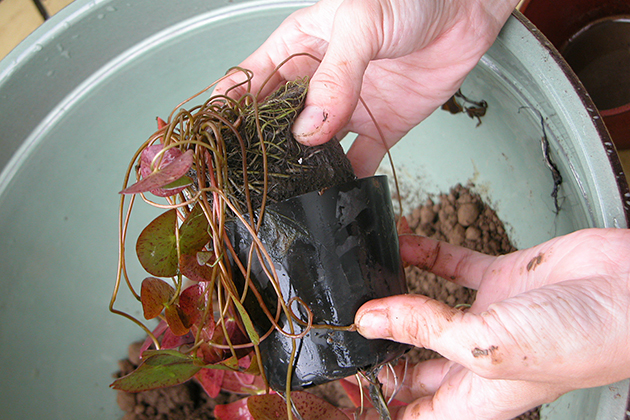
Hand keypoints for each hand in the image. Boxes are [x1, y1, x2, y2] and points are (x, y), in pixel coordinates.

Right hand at [213, 0, 517, 176]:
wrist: (467, 7)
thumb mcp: (361, 24)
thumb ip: (335, 77)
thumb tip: (307, 131)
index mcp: (298, 48)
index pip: (249, 83)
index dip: (228, 112)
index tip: (214, 144)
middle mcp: (317, 82)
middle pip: (276, 123)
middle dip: (261, 150)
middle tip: (247, 183)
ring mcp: (347, 108)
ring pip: (312, 148)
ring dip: (301, 171)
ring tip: (286, 197)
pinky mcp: (381, 127)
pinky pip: (358, 161)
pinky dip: (348, 181)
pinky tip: (336, 198)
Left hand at [355, 228, 629, 418]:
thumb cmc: (582, 339)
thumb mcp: (487, 344)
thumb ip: (424, 329)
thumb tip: (369, 320)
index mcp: (475, 394)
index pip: (414, 410)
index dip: (380, 400)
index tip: (346, 379)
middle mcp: (478, 358)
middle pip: (414, 360)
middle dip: (380, 346)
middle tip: (344, 325)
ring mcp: (488, 315)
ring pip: (427, 308)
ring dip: (396, 294)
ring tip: (362, 281)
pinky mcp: (501, 278)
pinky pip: (451, 265)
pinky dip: (424, 253)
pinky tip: (399, 242)